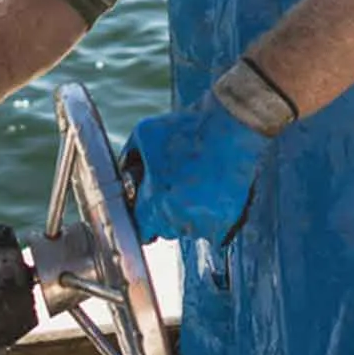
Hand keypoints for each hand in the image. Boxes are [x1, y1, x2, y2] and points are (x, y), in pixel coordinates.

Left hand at [122, 93, 269, 244]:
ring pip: (189, 228)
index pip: (141, 230)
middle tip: (176, 184)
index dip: (143, 216)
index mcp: (156, 203)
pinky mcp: (228, 220)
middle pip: (165, 229)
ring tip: (197, 182)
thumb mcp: (144, 135)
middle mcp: (180, 219)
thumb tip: (124, 177)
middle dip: (165, 211)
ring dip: (189, 213)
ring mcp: (206, 222)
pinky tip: (212, 189)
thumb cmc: (186, 128)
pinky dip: (212, 214)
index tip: (149, 204)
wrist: (230, 124)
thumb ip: (128, 161)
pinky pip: (213, 228)